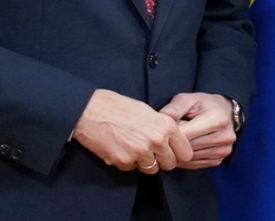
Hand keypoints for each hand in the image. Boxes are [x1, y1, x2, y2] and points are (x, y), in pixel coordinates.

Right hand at [73, 89, 192, 173]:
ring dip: (144, 162)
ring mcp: (140, 152)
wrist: (89, 110)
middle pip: (170, 164)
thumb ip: (161, 127)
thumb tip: (170, 141)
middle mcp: (157, 140)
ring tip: (132, 148)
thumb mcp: (147, 111)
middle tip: (151, 152)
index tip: (171, 152)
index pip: (185, 152)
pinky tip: (119, 148)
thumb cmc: (117, 106)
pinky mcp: (124, 161)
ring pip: (152, 169)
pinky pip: (132, 169)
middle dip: (161, 160)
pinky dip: (126, 162)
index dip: (178, 153)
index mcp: (166, 125)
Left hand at [159, 92, 236, 168]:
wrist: (224, 113)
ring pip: (189, 159)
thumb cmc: (203, 104)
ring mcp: (222, 151)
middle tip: (166, 136)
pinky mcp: (218, 160)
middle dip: (173, 143)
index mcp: (217, 119)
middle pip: (187, 148)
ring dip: (177, 152)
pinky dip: (183, 159)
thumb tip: (160, 120)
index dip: (170, 133)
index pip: (186, 134)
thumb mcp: (188, 99)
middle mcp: (223, 137)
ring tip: (174, 141)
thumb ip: (174, 109)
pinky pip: (193, 164)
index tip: (163, 128)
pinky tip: (181, 149)